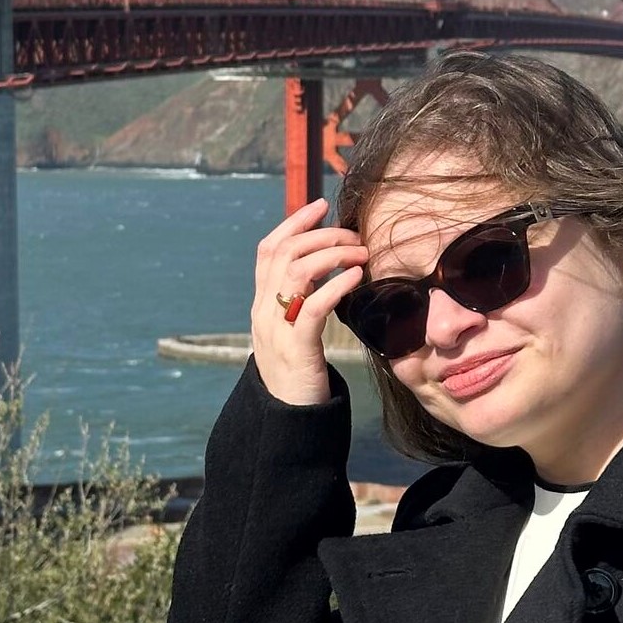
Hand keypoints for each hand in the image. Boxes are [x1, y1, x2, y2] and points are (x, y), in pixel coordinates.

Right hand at [250, 197, 368, 404]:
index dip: (293, 222)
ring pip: (296, 273)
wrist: (287, 417)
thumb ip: (301, 301)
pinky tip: (356, 277)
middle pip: (285, 254)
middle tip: (353, 234)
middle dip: (321, 235)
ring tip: (361, 252)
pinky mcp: (296, 347)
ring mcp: (276, 328)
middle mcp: (263, 311)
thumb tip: (330, 271)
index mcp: (261, 303)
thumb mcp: (293, 330)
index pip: (269, 249)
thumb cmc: (298, 372)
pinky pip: (313, 306)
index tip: (320, 205)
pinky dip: (335, 285)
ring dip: (332, 254)